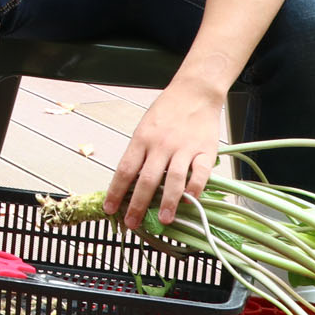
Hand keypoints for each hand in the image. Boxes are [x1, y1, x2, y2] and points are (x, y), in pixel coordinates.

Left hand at [104, 80, 226, 229]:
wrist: (195, 91)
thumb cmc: (167, 110)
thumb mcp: (145, 127)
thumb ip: (140, 153)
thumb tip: (130, 182)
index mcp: (142, 139)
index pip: (125, 170)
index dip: (116, 191)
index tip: (109, 209)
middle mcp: (161, 145)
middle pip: (147, 179)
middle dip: (137, 205)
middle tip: (132, 223)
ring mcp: (183, 148)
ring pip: (174, 180)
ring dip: (168, 203)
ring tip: (163, 220)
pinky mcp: (205, 150)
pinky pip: (199, 174)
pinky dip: (195, 189)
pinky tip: (191, 202)